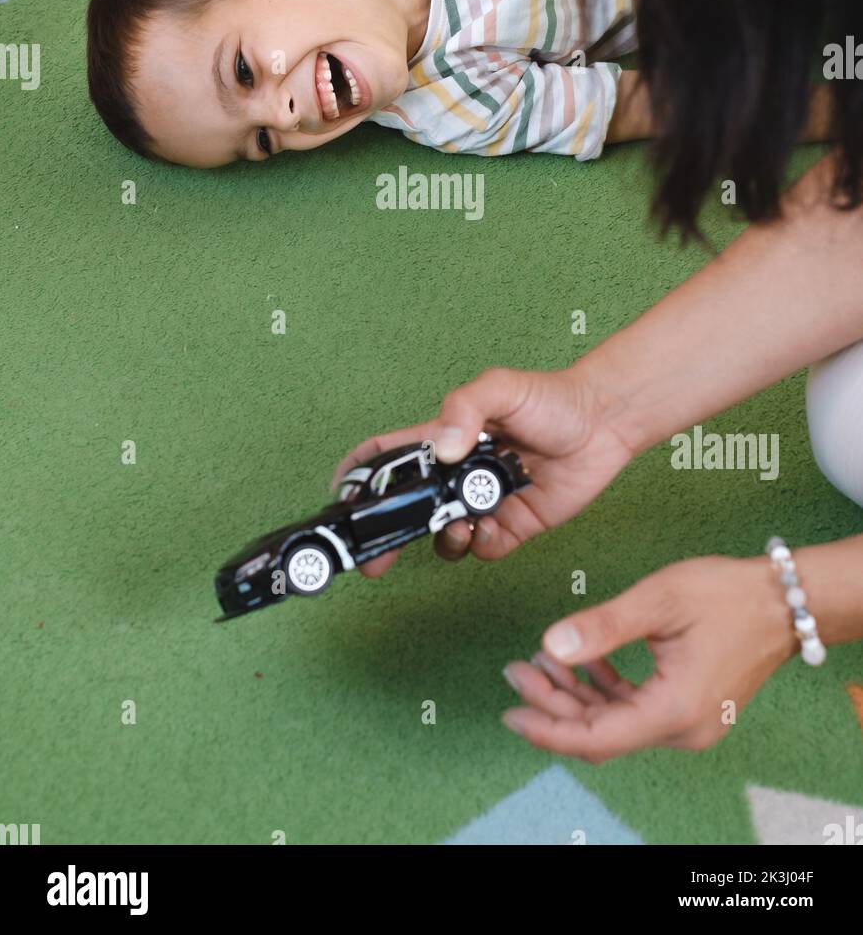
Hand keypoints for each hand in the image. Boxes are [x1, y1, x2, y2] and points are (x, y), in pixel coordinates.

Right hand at [332, 364, 635, 576]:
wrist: (605, 423)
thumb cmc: (551, 397)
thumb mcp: (500, 387)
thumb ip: (465, 409)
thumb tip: (443, 449)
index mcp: (445, 440)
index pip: (389, 456)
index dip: (359, 474)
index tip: (339, 496)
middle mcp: (458, 475)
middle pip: (408, 509)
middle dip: (386, 534)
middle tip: (375, 559)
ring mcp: (484, 502)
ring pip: (444, 535)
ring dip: (442, 540)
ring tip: (458, 527)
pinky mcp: (514, 524)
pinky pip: (484, 549)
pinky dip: (480, 546)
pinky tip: (492, 528)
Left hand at [502, 555, 798, 760]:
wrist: (784, 600)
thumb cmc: (726, 595)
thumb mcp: (658, 600)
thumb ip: (602, 627)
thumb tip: (551, 647)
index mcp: (674, 709)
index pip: (596, 736)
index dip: (549, 728)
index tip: (511, 712)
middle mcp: (683, 728)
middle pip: (601, 733)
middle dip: (554, 705)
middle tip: (516, 671)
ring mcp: (689, 723)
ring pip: (616, 724)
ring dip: (576, 697)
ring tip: (539, 663)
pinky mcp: (691, 710)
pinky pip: (636, 712)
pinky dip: (604, 693)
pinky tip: (581, 665)